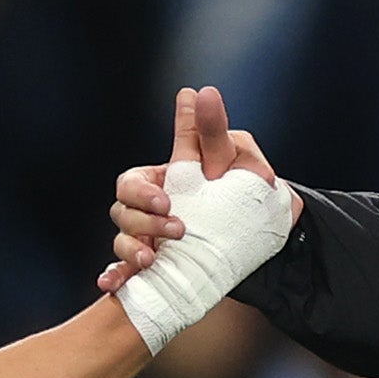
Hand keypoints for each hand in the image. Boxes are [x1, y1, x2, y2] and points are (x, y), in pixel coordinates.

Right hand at [100, 87, 280, 288]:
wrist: (265, 234)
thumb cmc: (245, 190)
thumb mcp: (232, 160)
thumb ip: (212, 130)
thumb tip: (202, 92)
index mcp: (163, 180)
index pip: (133, 181)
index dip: (141, 191)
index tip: (165, 200)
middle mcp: (150, 208)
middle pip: (122, 210)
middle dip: (143, 221)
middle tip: (178, 228)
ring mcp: (150, 237)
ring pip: (121, 240)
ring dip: (132, 249)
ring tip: (154, 259)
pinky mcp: (155, 265)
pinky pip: (124, 271)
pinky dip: (115, 277)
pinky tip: (113, 285)